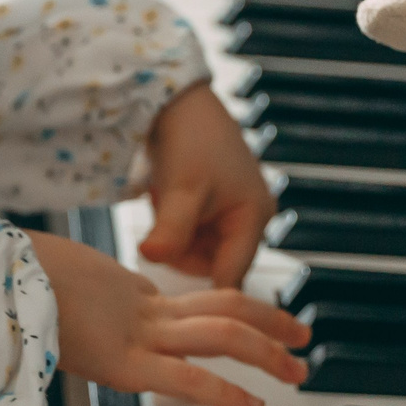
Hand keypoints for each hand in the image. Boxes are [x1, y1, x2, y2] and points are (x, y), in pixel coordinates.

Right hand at [27, 230, 309, 405]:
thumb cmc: (4, 279)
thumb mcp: (45, 286)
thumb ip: (64, 296)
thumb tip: (46, 303)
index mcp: (125, 293)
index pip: (194, 302)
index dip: (234, 309)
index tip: (257, 323)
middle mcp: (139, 311)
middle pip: (224, 309)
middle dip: (270, 324)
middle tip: (303, 340)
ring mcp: (135, 331)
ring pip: (219, 333)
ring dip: (266, 350)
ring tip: (297, 368)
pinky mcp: (124, 360)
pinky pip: (187, 376)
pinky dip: (224, 393)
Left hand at [138, 80, 273, 287]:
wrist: (178, 102)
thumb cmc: (190, 140)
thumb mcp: (182, 189)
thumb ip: (171, 231)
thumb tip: (152, 258)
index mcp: (254, 217)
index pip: (232, 277)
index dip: (204, 292)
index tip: (174, 303)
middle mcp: (248, 219)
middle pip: (212, 265)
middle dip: (182, 250)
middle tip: (163, 218)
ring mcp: (230, 212)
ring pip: (196, 250)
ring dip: (175, 236)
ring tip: (165, 201)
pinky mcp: (211, 206)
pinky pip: (190, 233)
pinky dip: (173, 223)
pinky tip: (164, 198)